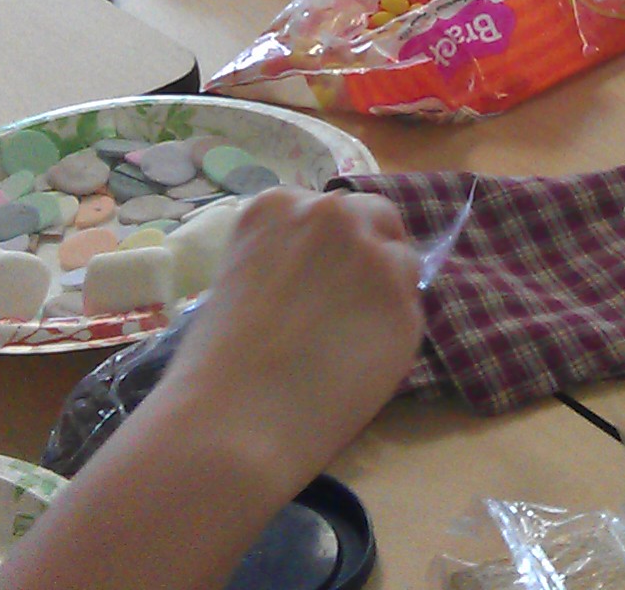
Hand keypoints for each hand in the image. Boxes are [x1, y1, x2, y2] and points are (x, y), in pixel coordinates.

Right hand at [149, 189, 423, 480]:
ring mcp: (374, 256)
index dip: (329, 248)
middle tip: (352, 300)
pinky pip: (410, 311)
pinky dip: (393, 333)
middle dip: (370, 251)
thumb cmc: (214, 364)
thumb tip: (318, 274)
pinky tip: (361, 364)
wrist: (234, 419)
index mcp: (277, 206)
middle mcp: (332, 215)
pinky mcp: (405, 306)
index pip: (327, 211)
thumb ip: (284, 259)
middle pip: (375, 218)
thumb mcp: (239, 279)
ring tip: (352, 341)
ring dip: (385, 292)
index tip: (320, 278)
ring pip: (402, 264)